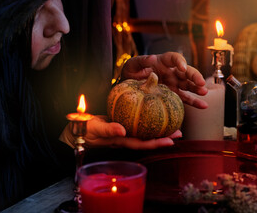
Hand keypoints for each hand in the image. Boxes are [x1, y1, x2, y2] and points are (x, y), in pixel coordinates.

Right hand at [59, 115, 181, 149]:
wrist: (77, 129)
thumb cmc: (85, 130)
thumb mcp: (95, 128)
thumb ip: (108, 130)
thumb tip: (122, 130)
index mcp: (121, 141)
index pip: (142, 143)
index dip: (156, 143)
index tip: (170, 141)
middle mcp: (126, 138)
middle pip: (147, 139)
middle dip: (163, 138)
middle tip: (179, 133)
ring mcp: (125, 132)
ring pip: (145, 132)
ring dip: (159, 129)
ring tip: (173, 125)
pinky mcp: (123, 125)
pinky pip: (138, 124)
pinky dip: (148, 119)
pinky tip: (155, 112)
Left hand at [121, 52, 207, 108]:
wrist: (129, 85)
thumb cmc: (131, 72)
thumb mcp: (132, 65)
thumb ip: (141, 61)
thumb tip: (151, 58)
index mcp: (162, 61)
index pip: (173, 58)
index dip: (179, 61)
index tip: (182, 68)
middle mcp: (170, 71)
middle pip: (186, 71)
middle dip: (194, 76)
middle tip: (200, 82)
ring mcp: (173, 83)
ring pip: (188, 84)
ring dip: (197, 88)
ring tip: (204, 92)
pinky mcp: (173, 94)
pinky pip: (185, 98)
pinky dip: (194, 102)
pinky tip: (203, 106)